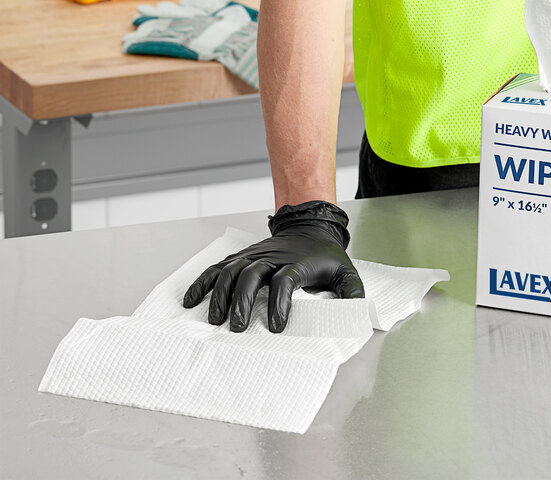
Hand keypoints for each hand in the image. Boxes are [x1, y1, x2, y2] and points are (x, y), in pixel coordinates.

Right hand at [182, 201, 363, 332]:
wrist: (310, 227)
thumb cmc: (326, 256)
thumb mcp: (347, 274)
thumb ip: (352, 297)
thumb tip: (355, 320)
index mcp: (298, 263)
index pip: (285, 281)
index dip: (278, 304)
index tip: (275, 327)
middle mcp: (273, 257)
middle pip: (251, 274)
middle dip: (241, 301)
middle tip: (236, 327)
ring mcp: (255, 255)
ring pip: (231, 269)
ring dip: (219, 294)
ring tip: (213, 319)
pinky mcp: (243, 256)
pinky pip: (218, 267)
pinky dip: (203, 282)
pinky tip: (191, 299)